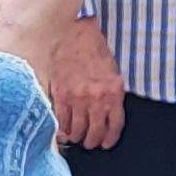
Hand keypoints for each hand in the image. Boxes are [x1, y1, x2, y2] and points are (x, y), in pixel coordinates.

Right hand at [43, 15, 124, 149]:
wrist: (75, 32)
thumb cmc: (96, 49)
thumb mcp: (113, 71)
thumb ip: (112, 93)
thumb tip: (108, 114)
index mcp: (114, 91)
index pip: (115, 125)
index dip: (110, 138)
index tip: (106, 143)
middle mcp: (96, 98)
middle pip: (95, 131)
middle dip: (93, 141)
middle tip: (90, 143)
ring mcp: (77, 98)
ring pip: (77, 130)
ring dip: (77, 137)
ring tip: (77, 138)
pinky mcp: (60, 94)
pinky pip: (61, 120)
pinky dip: (62, 129)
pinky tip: (64, 130)